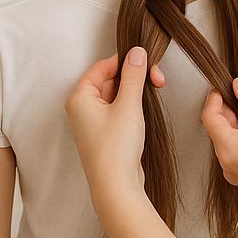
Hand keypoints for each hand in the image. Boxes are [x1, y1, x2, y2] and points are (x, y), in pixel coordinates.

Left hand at [65, 47, 165, 196]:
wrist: (116, 185)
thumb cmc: (116, 147)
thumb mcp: (129, 104)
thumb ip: (133, 74)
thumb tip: (136, 51)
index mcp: (80, 98)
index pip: (103, 66)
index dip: (126, 62)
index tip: (147, 64)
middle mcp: (83, 107)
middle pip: (111, 77)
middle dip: (136, 75)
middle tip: (157, 79)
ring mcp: (94, 120)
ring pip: (117, 91)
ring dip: (137, 88)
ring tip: (156, 89)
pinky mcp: (105, 130)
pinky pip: (119, 105)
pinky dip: (134, 101)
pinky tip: (146, 105)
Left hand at [201, 78, 237, 221]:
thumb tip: (237, 85)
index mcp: (231, 151)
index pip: (209, 119)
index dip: (214, 100)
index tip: (222, 87)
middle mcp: (229, 168)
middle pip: (216, 133)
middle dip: (226, 112)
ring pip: (227, 146)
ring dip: (234, 127)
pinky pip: (236, 159)